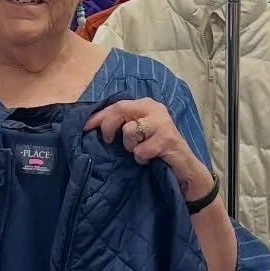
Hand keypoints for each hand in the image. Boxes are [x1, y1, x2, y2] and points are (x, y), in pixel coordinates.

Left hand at [85, 99, 212, 202]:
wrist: (184, 166)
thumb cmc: (158, 148)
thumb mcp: (139, 132)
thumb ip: (122, 123)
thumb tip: (92, 124)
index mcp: (146, 104)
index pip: (117, 104)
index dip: (99, 115)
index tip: (85, 126)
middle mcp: (155, 108)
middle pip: (121, 109)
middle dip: (108, 126)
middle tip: (108, 140)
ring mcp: (162, 123)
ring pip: (129, 130)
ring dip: (130, 146)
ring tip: (139, 150)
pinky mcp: (167, 139)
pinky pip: (140, 150)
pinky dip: (141, 158)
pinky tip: (149, 159)